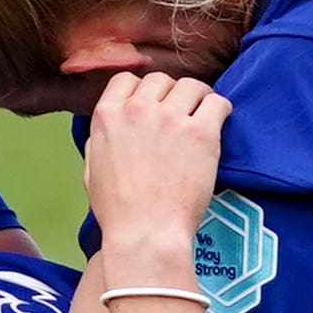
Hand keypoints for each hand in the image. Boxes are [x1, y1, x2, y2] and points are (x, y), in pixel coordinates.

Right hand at [84, 72, 228, 262]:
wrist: (146, 232)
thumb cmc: (118, 210)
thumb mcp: (91, 170)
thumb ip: (99, 140)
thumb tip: (108, 127)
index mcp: (107, 115)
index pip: (127, 79)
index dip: (142, 90)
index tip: (153, 104)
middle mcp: (138, 109)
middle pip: (161, 80)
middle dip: (170, 95)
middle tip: (179, 115)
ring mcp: (170, 118)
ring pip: (191, 86)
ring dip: (197, 99)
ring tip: (201, 118)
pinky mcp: (200, 132)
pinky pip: (217, 103)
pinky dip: (220, 109)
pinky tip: (218, 123)